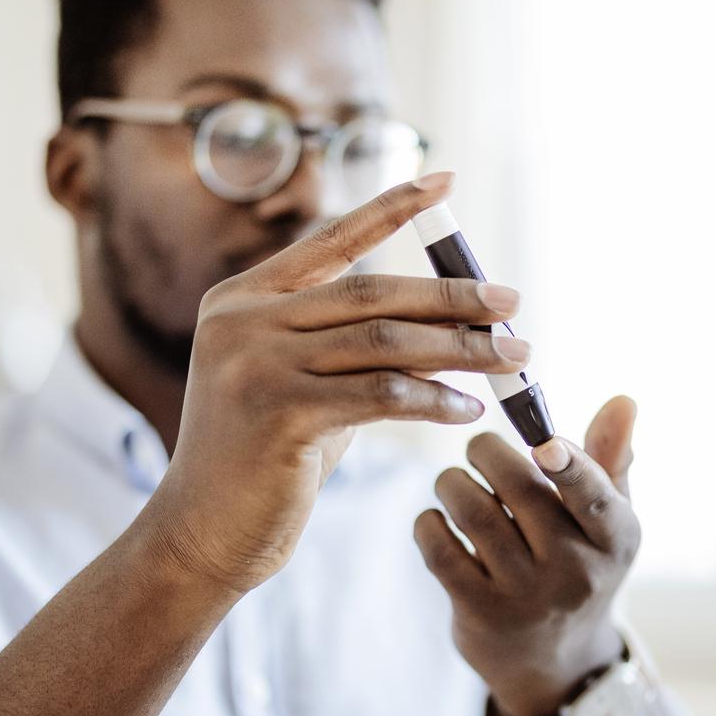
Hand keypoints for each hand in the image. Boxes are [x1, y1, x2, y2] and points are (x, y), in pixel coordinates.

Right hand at [139, 173, 529, 596]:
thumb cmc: (263, 462)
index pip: (330, 241)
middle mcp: (244, 321)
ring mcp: (256, 364)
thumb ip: (350, 350)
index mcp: (242, 299)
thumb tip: (444, 327)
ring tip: (513, 357)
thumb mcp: (303, 387)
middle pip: (373, 293)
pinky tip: (469, 409)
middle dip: (453, 296)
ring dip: (460, 349)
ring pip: (385, 342)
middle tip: (513, 302)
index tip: (445, 181)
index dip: (391, 208)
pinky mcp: (278, 412)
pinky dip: (435, 399)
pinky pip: (382, 395)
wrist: (202, 534)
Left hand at [413, 396, 642, 715]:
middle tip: (478, 449)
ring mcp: (528, 597)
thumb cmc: (580, 565)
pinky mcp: (482, 614)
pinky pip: (440, 549)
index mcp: (616, 539)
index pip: (595, 498)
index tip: (545, 443)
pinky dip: (430, 522)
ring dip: (451, 482)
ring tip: (454, 482)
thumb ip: (611, 458)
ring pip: (473, 511)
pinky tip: (438, 520)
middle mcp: (576, 571)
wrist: (554, 663)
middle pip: (519, 488)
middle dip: (486, 452)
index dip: (570, 466)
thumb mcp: (608, 521)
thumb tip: (623, 400)